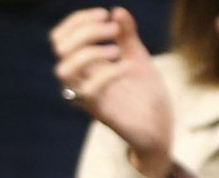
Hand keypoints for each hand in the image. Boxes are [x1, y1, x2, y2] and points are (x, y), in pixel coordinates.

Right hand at [52, 7, 175, 177]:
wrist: (159, 125)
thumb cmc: (145, 93)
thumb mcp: (137, 56)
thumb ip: (127, 35)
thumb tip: (117, 11)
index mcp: (85, 65)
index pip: (61, 38)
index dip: (77, 21)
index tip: (105, 15)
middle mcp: (81, 79)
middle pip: (60, 49)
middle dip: (85, 32)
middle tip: (113, 31)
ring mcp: (87, 96)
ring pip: (64, 70)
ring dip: (90, 52)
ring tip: (117, 50)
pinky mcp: (99, 112)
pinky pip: (88, 91)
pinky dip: (108, 72)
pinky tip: (127, 67)